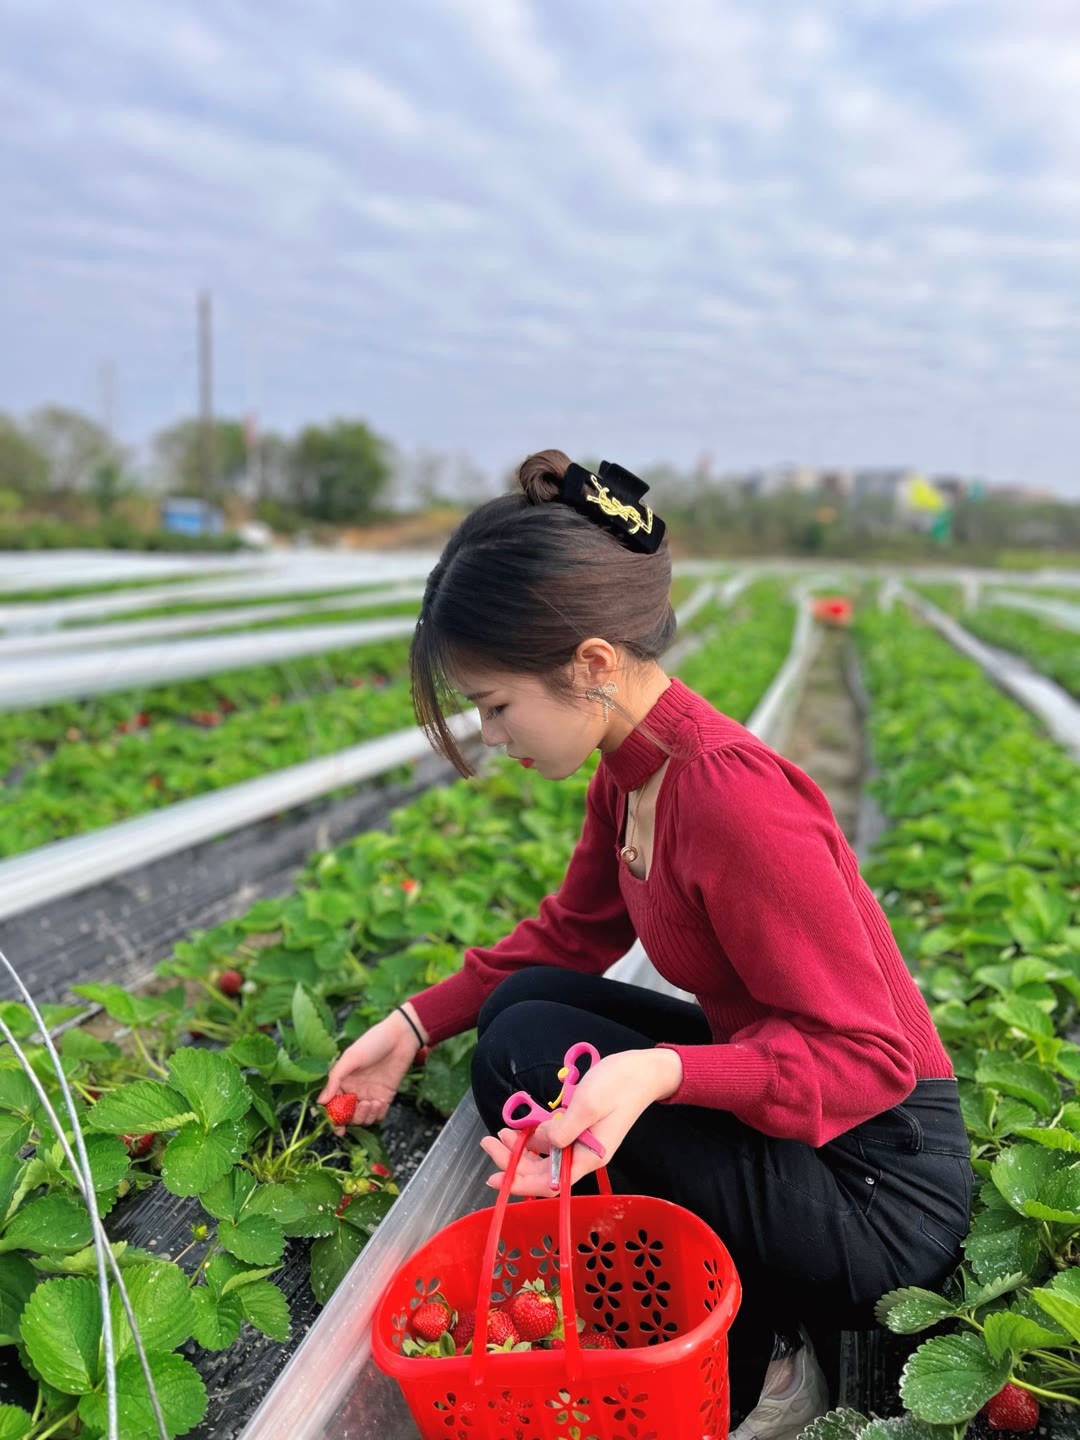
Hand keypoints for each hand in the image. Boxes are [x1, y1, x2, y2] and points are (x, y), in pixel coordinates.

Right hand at [318, 1006, 425, 1133]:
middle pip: (348, 1116)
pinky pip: (378, 1115)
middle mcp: (354, 1090)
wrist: (400, 1037)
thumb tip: (320, 1102)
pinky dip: (378, 1114)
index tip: (338, 1127)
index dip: (334, 1119)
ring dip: (366, 1116)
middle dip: (352, 1117)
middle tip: (360, 1105)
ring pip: (363, 1118)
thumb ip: (334, 1080)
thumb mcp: (350, 1058)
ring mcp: (370, 1094)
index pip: (333, 1105)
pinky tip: (380, 1103)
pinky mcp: (385, 1096)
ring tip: (372, 1102)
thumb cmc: (372, 1043)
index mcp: (342, 1081)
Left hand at [479, 1048, 682, 1196]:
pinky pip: (552, 1140)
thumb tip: (542, 1143)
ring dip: (520, 1149)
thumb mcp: (588, 1105)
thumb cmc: (618, 1086)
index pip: (550, 1182)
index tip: (495, 1179)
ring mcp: (582, 1142)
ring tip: (498, 1134)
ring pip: (545, 1155)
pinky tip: (520, 1128)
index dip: (521, 1184)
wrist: (642, 1071)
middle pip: (543, 1171)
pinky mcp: (580, 1128)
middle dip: (514, 1162)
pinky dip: (533, 1137)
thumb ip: (564, 1128)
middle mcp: (584, 1155)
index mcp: (589, 1157)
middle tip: (488, 1143)